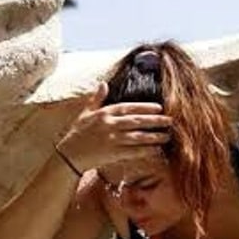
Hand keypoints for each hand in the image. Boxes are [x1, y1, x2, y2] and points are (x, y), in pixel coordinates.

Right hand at [53, 82, 173, 169]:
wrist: (69, 155)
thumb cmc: (77, 134)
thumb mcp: (86, 113)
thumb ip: (97, 99)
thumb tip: (103, 84)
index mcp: (104, 113)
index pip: (128, 107)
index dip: (145, 107)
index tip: (159, 107)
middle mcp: (109, 125)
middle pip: (137, 121)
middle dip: (155, 120)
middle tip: (170, 120)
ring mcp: (112, 139)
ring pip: (138, 136)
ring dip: (154, 136)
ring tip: (167, 136)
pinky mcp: (113, 153)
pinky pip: (133, 151)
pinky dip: (146, 150)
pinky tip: (156, 150)